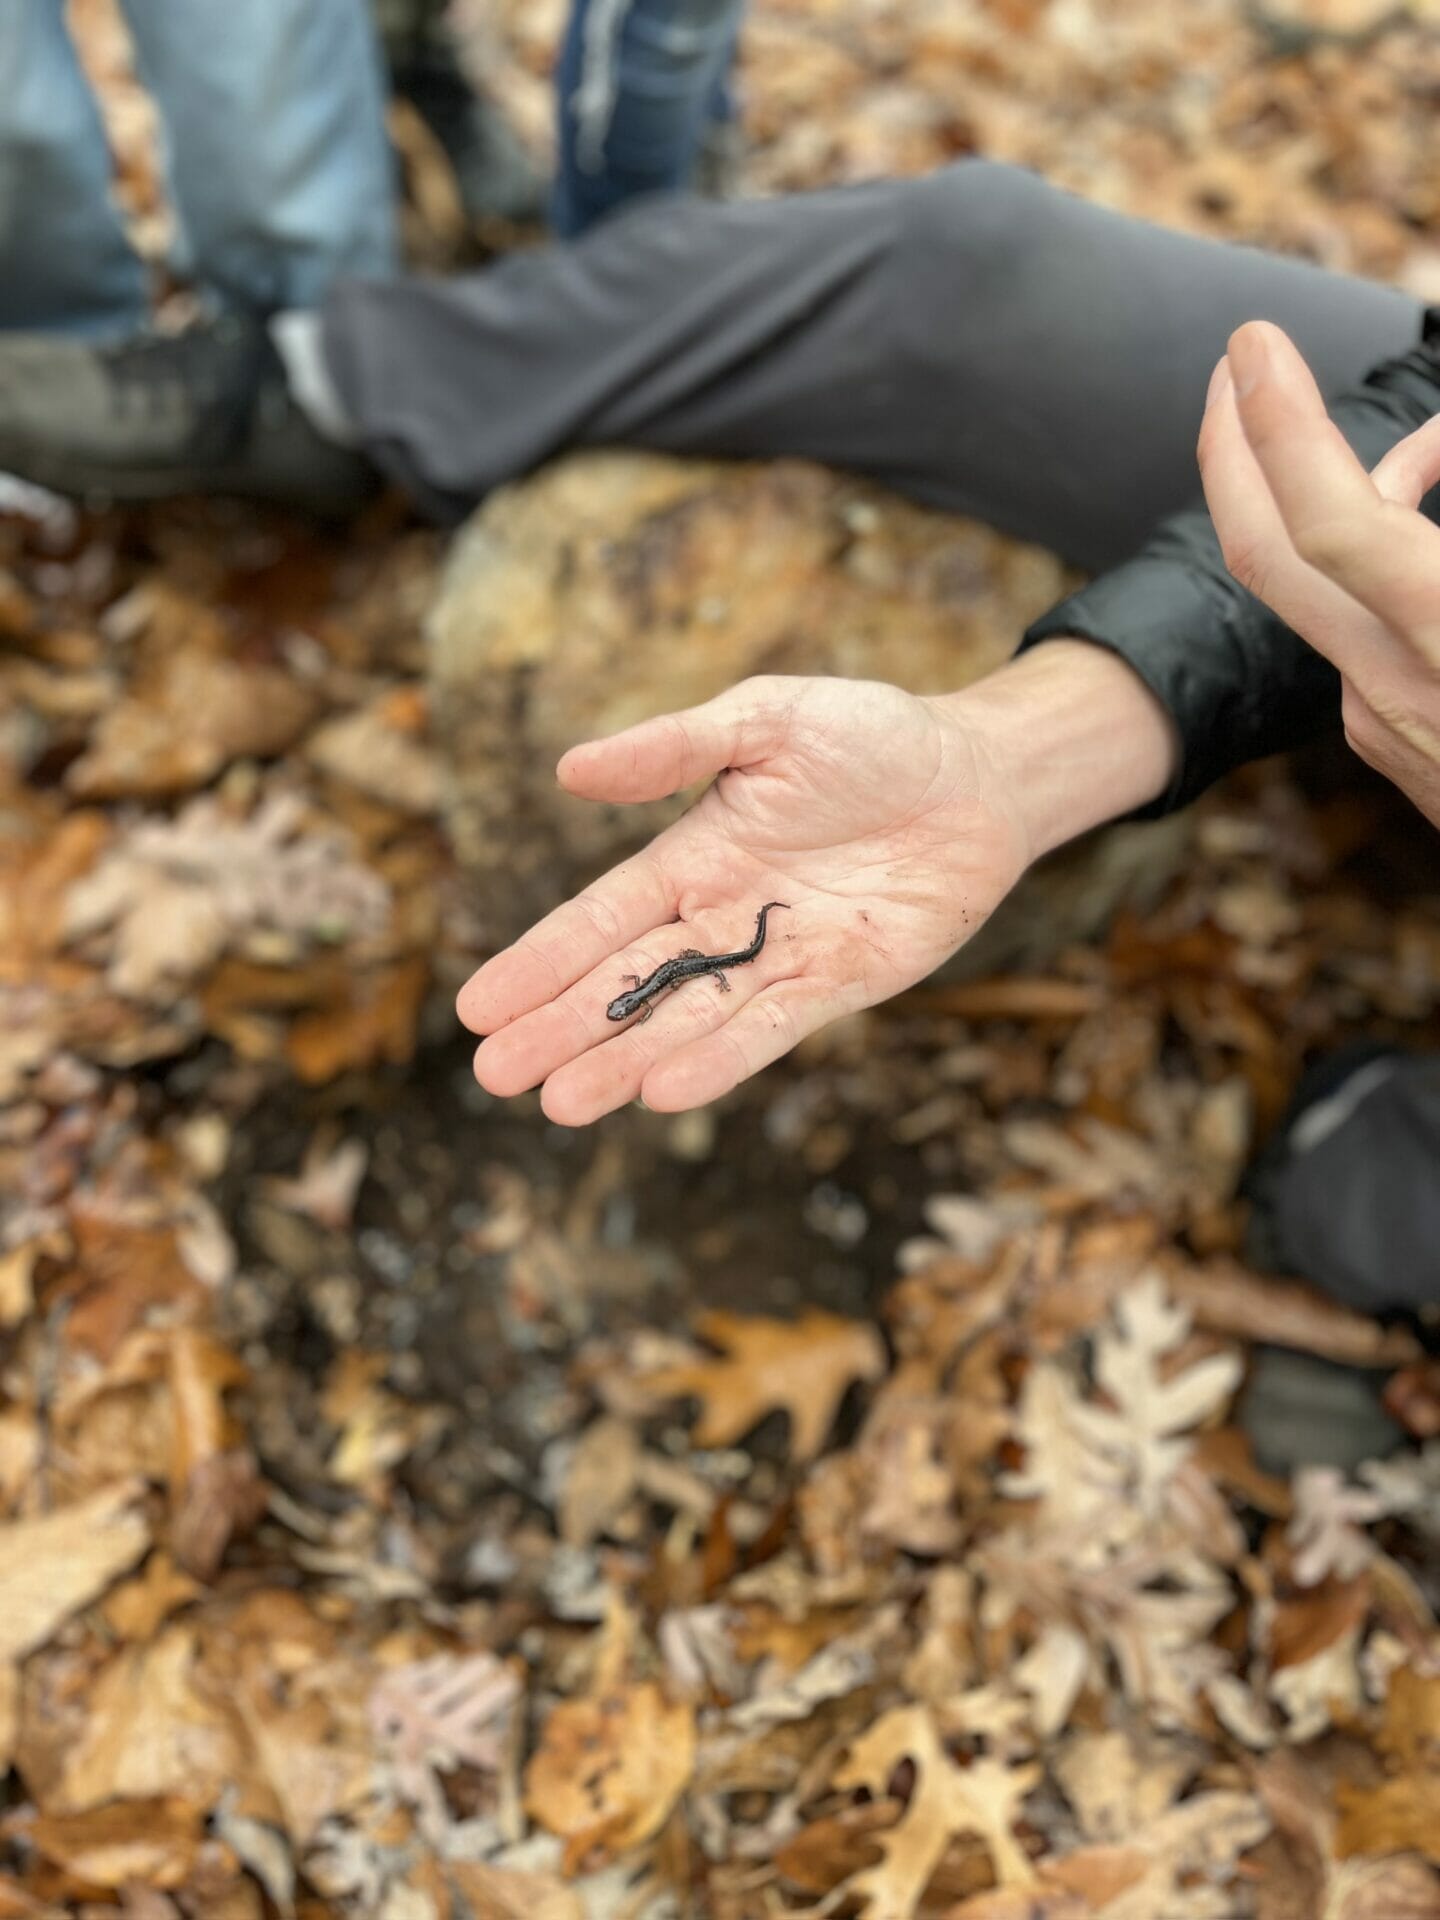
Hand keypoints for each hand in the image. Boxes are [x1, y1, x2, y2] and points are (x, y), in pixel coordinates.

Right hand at [456, 647, 1175, 1122]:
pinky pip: (770, 1029)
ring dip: (625, 1061)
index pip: (600, 919)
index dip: (540, 961)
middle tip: (496, 1078)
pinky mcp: (838, 985)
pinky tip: (662, 1092)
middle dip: (564, 1027)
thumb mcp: (765, 719)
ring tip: (561, 1106)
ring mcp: (778, 958)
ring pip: (688, 1019)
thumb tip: (567, 769)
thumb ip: (673, 747)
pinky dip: (719, 1060)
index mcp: (693, 856)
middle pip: (630, 982)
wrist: (979, 775)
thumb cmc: (870, 735)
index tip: (478, 1009)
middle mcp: (724, 918)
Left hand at [1199, 319, 1439, 827]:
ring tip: (1432, 439)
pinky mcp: (1392, 737)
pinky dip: (1378, 558)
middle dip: (1234, 446)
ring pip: (1318, 588)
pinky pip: (1357, 627)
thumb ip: (1432, 530)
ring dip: (1338, 493)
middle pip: (1266, 555)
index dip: (1281, 424)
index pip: (1328, 521)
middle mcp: (1399, 685)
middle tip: (1235, 359)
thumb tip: (1430, 451)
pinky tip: (1435, 521)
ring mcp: (1385, 720)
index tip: (1251, 343)